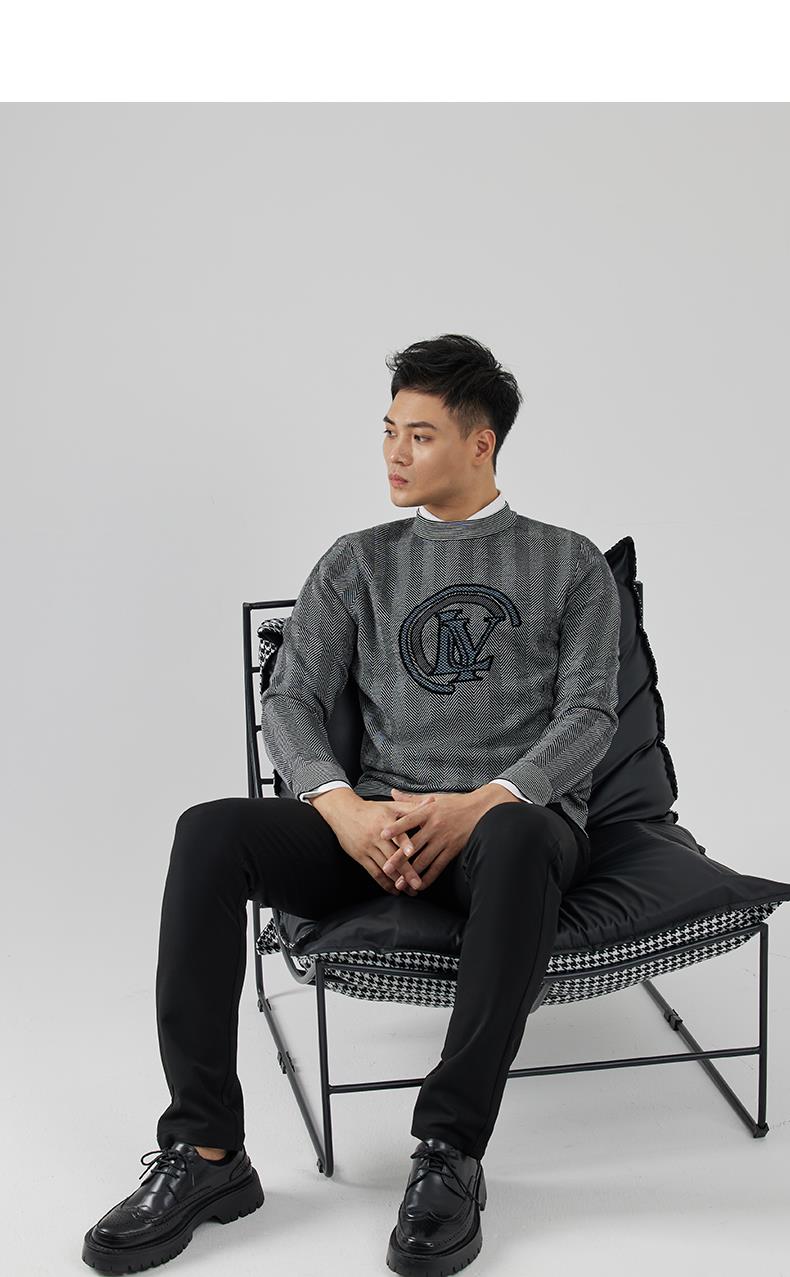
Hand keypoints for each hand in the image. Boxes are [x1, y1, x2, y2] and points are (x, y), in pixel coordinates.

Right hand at [323, 794, 434, 895]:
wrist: (342, 812)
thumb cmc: (371, 809)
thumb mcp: (391, 806)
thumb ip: (412, 807)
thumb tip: (432, 800)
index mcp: (385, 822)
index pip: (396, 834)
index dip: (404, 843)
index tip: (412, 852)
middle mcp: (376, 836)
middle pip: (392, 856)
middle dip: (406, 872)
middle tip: (418, 884)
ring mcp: (367, 848)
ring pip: (384, 868)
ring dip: (398, 881)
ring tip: (410, 890)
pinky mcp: (360, 857)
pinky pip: (374, 873)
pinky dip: (384, 883)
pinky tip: (395, 890)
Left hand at [378, 785, 495, 890]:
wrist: (482, 810)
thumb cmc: (456, 803)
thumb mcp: (434, 798)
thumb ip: (411, 799)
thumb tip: (392, 792)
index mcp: (428, 812)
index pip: (408, 820)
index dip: (395, 828)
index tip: (381, 835)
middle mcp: (435, 826)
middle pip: (413, 845)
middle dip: (398, 859)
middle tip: (386, 868)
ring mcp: (444, 840)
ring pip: (424, 860)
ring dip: (411, 873)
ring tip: (399, 883)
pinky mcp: (453, 850)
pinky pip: (438, 866)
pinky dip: (429, 877)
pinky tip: (420, 885)